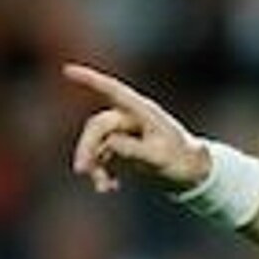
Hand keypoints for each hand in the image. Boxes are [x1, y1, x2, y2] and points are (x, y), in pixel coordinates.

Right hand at [64, 64, 210, 193]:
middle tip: (81, 170)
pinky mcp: (120, 148)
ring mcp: (124, 133)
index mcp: (144, 112)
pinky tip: (109, 188)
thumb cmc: (181, 160)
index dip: (90, 80)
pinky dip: (101, 172)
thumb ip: (134, 150)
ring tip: (103, 188)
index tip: (67, 70)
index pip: (114, 91)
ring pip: (96, 144)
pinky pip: (101, 157)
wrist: (191, 173)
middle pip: (98, 126)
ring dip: (94, 165)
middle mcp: (131, 118)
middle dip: (87, 147)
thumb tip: (109, 143)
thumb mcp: (159, 158)